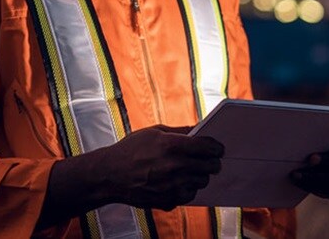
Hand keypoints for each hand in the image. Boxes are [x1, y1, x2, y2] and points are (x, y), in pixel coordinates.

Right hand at [97, 125, 223, 209]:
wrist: (109, 175)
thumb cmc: (130, 150)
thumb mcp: (154, 132)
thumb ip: (180, 131)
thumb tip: (199, 129)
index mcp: (172, 146)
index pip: (207, 147)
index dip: (216, 147)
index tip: (219, 148)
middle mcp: (174, 167)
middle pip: (209, 166)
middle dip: (213, 162)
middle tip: (211, 160)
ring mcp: (171, 186)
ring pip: (201, 182)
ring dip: (201, 176)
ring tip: (194, 170)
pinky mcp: (167, 200)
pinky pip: (189, 195)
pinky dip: (188, 189)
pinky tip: (181, 182)